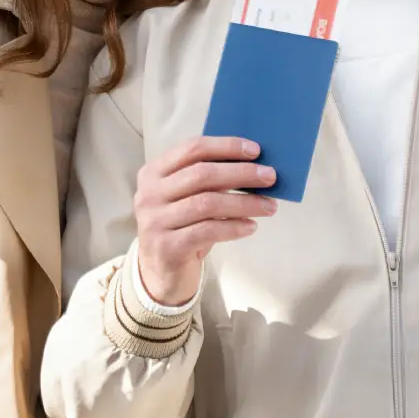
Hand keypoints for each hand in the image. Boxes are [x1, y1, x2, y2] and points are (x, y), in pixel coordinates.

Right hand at [134, 137, 275, 304]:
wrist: (161, 271)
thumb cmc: (181, 226)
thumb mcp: (187, 197)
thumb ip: (209, 179)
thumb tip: (254, 165)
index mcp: (153, 172)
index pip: (191, 149)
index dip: (225, 146)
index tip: (255, 150)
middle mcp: (149, 194)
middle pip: (201, 174)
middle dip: (240, 173)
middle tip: (269, 176)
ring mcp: (155, 221)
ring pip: (207, 203)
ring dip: (244, 202)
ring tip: (269, 206)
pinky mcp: (167, 247)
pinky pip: (208, 231)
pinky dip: (234, 227)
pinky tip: (251, 226)